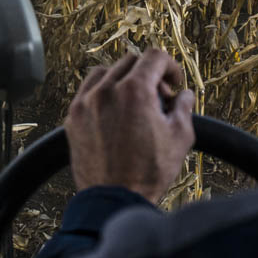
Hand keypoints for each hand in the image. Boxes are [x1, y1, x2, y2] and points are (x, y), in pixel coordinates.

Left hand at [65, 48, 195, 203]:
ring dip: (123, 80)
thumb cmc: (146, 173)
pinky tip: (114, 112)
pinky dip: (101, 93)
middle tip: (159, 99)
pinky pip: (87, 91)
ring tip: (134, 104)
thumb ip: (184, 109)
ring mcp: (85, 103)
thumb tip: (185, 96)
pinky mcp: (73, 117)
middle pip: (130, 62)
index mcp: (133, 92)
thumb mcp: (179, 138)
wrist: (113, 200)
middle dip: (149, 75)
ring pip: (105, 72)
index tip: (173, 83)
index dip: (170, 66)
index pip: (154, 56)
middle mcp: (106, 91)